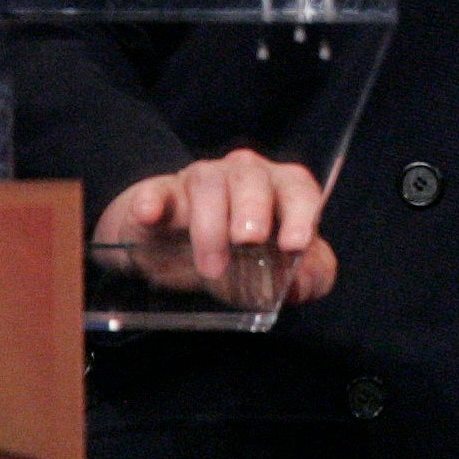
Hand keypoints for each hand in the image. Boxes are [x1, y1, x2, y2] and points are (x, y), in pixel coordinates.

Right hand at [93, 148, 336, 306]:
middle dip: (253, 209)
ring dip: (210, 225)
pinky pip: (157, 190)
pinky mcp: (161, 194)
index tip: (295, 244)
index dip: (301, 212)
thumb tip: (307, 283)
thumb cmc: (235, 251)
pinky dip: (153, 201)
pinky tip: (150, 214)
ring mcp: (200, 180)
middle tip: (248, 241)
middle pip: (253, 177)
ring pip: (209, 184)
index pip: (298, 188)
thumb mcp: (274, 266)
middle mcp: (243, 175)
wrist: (170, 246)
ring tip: (211, 266)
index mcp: (279, 189)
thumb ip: (307, 274)